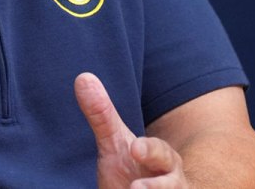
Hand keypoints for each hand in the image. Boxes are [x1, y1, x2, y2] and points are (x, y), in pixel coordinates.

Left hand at [75, 72, 188, 188]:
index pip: (162, 154)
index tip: (135, 149)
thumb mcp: (116, 145)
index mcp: (164, 161)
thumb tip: (82, 77)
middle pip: (173, 186)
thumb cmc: (133, 169)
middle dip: (159, 188)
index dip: (150, 151)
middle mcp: (172, 184)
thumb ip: (102, 116)